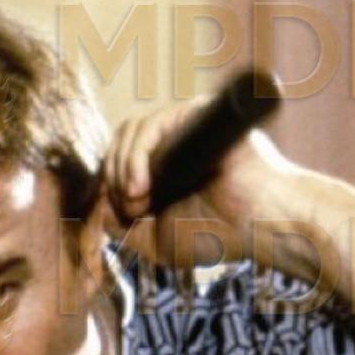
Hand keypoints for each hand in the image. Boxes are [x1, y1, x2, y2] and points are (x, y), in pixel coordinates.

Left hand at [99, 93, 294, 267]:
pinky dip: (135, 157)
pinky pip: (150, 126)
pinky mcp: (195, 114)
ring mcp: (183, 126)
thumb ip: (121, 223)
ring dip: (121, 170)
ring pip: (128, 133)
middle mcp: (171, 142)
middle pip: (117, 145)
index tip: (120, 216)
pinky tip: (139, 185)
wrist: (261, 226)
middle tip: (131, 210)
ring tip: (137, 201)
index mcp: (163, 167)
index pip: (117, 162)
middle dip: (112, 181)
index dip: (107, 186)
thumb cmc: (220, 235)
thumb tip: (93, 204)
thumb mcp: (156, 240)